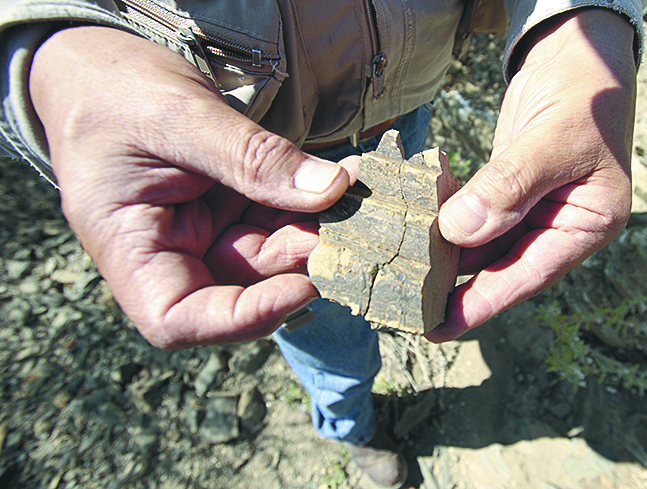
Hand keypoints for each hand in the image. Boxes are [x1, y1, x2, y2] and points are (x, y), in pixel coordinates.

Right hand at [30, 27, 355, 348]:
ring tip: (344, 184)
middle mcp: (166, 252)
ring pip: (266, 252)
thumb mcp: (180, 116)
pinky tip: (336, 173)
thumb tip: (331, 188)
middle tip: (344, 218)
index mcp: (127, 249)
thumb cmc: (113, 89)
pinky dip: (305, 200)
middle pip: (238, 285)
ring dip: (309, 226)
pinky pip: (272, 218)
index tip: (303, 287)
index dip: (243, 318)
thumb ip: (252, 157)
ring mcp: (198, 232)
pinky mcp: (223, 208)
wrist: (96, 63)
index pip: (176, 319)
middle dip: (294, 258)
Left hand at [428, 9, 636, 341]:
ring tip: (402, 273)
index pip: (528, 275)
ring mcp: (535, 207)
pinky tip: (416, 226)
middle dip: (457, 285)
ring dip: (447, 254)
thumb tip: (459, 231)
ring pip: (485, 242)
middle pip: (502, 265)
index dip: (483, 303)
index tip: (439, 328)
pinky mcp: (510, 189)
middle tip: (407, 305)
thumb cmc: (585, 95)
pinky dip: (448, 220)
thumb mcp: (552, 141)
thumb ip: (508, 187)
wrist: (579, 51)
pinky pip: (476, 213)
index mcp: (587, 226)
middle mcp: (560, 225)